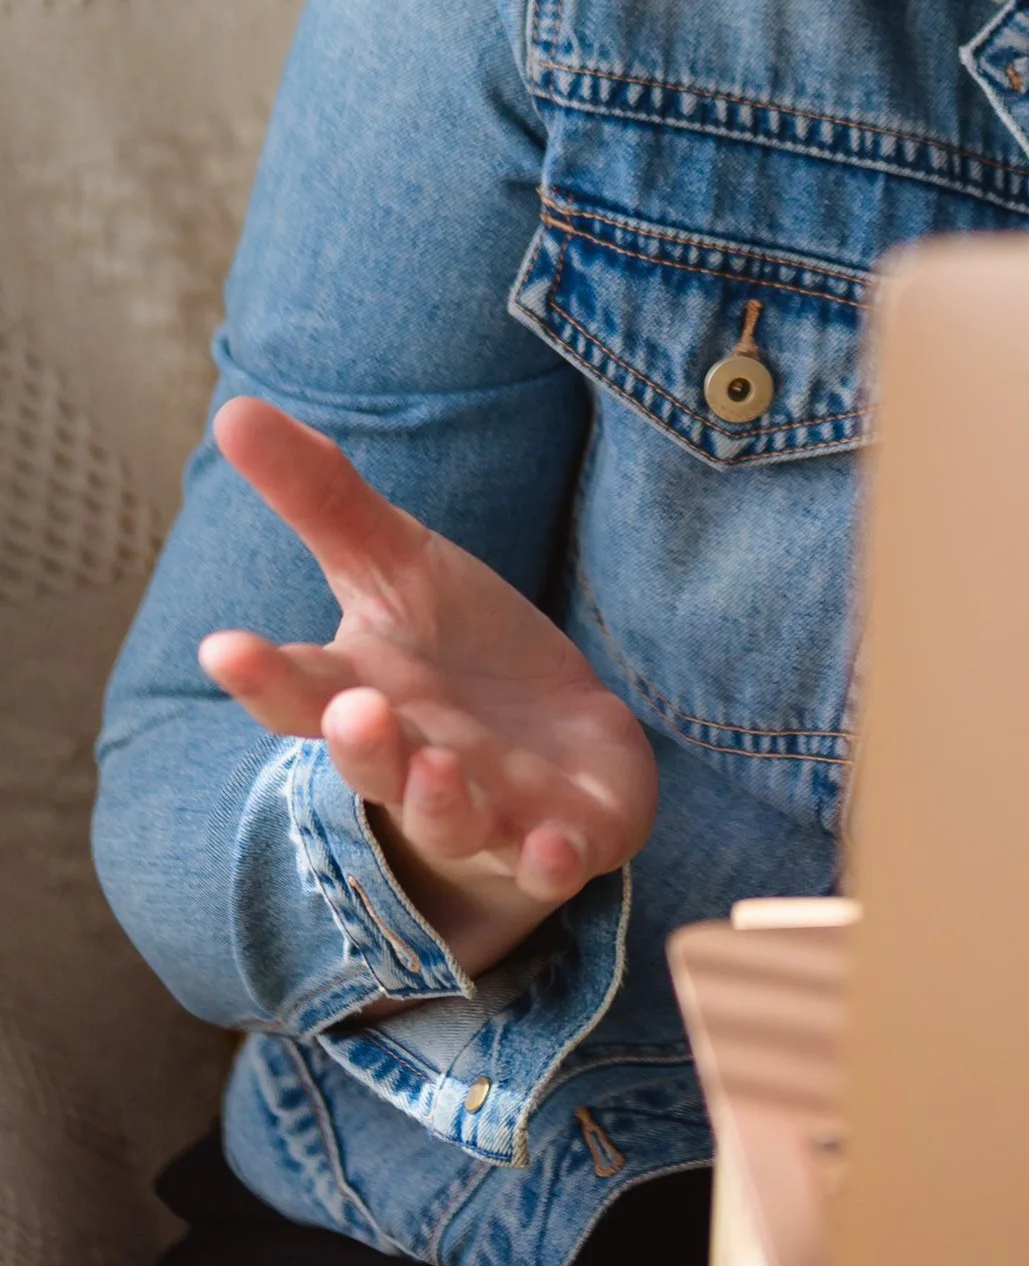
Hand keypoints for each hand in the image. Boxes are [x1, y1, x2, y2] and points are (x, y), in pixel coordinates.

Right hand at [199, 395, 657, 981]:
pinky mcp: (568, 834)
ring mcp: (492, 811)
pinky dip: (554, 858)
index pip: (299, 690)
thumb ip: (324, 499)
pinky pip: (557, 859)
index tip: (223, 645)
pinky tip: (557, 846)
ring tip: (436, 768)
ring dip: (443, 802)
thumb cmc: (458, 655)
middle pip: (375, 766)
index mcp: (365, 697)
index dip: (261, 674)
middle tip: (353, 710)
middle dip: (362, 746)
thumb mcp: (397, 566)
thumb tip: (236, 406)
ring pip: (456, 820)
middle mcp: (417, 765)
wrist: (558, 743)